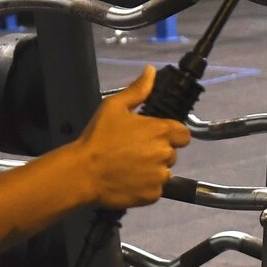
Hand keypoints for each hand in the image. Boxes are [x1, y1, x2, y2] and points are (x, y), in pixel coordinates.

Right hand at [66, 66, 189, 208]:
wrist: (83, 173)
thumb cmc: (98, 137)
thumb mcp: (114, 106)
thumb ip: (137, 90)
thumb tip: (151, 71)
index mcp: (160, 130)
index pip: (183, 134)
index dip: (171, 135)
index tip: (154, 137)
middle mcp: (165, 154)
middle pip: (171, 153)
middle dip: (158, 152)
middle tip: (134, 151)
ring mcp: (160, 177)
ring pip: (164, 172)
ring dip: (152, 170)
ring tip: (129, 167)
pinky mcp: (153, 195)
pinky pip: (155, 190)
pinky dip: (145, 187)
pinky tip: (128, 181)